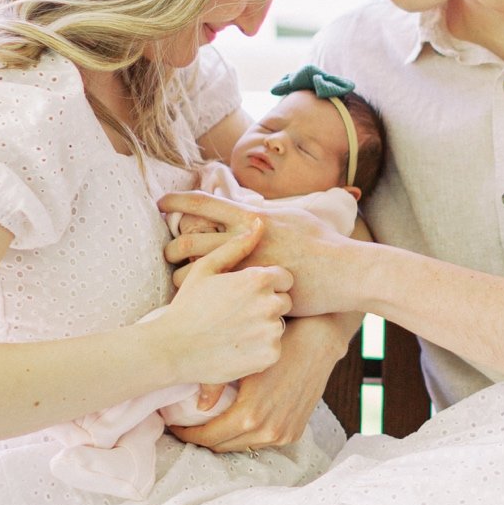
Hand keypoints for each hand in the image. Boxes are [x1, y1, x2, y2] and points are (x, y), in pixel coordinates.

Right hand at [152, 222, 291, 383]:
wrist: (172, 349)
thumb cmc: (188, 306)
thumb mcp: (206, 269)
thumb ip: (236, 246)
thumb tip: (259, 224)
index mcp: (257, 279)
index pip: (285, 278)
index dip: (268, 285)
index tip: (249, 294)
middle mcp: (269, 303)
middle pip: (285, 302)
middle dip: (267, 306)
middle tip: (239, 315)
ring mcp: (271, 331)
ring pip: (278, 325)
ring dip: (264, 328)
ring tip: (235, 331)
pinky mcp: (270, 355)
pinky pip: (274, 348)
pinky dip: (260, 350)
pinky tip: (237, 347)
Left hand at [159, 190, 357, 316]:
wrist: (342, 271)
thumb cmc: (324, 242)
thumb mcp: (293, 217)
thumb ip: (267, 214)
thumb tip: (254, 209)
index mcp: (250, 218)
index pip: (204, 203)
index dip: (177, 201)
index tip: (161, 201)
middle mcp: (242, 241)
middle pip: (189, 240)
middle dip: (171, 247)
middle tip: (167, 251)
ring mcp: (244, 269)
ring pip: (195, 273)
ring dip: (181, 276)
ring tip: (179, 281)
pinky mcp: (250, 293)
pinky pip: (214, 297)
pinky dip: (202, 299)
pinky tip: (199, 303)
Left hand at [170, 314, 350, 450]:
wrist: (318, 343)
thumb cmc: (277, 346)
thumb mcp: (243, 364)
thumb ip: (216, 387)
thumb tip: (196, 406)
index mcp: (249, 416)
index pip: (207, 438)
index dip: (187, 433)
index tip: (174, 424)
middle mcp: (267, 432)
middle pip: (222, 447)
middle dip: (202, 438)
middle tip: (186, 424)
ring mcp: (283, 435)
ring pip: (241, 446)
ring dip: (224, 438)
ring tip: (209, 423)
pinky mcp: (294, 433)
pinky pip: (261, 441)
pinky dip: (245, 435)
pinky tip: (236, 421)